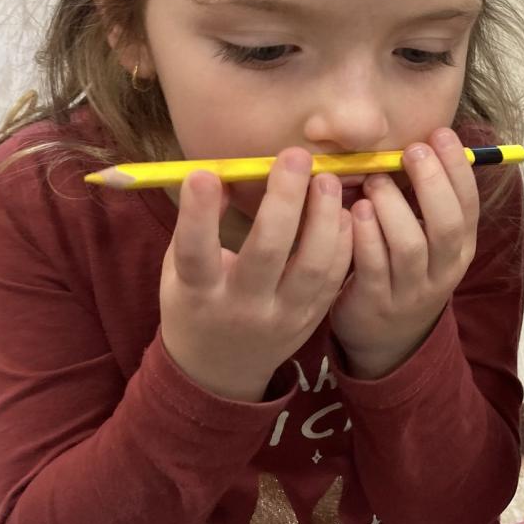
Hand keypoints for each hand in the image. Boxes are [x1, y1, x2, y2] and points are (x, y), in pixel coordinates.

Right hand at [160, 149, 352, 401]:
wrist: (221, 368)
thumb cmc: (196, 302)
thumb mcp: (178, 270)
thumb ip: (194, 226)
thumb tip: (219, 175)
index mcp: (198, 294)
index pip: (195, 253)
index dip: (198, 215)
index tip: (203, 173)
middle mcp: (242, 307)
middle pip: (266, 253)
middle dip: (283, 201)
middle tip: (294, 156)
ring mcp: (282, 316)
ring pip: (312, 266)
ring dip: (324, 217)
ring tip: (327, 178)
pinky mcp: (312, 317)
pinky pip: (334, 277)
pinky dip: (343, 241)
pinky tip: (345, 210)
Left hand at [331, 127, 478, 378]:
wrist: (387, 338)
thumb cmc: (403, 269)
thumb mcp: (427, 238)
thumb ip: (424, 198)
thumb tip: (418, 139)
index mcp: (460, 246)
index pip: (469, 204)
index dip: (457, 168)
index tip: (441, 133)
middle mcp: (443, 269)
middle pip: (447, 225)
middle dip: (432, 183)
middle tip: (412, 152)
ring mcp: (411, 290)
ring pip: (410, 246)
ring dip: (393, 208)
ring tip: (375, 181)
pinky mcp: (377, 302)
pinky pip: (373, 267)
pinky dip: (365, 237)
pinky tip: (355, 212)